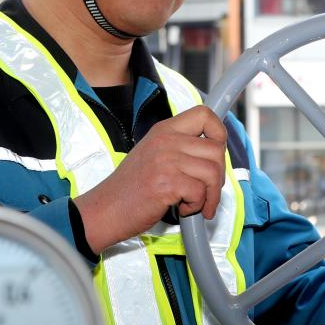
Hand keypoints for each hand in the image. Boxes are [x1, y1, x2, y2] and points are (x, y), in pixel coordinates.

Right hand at [73, 106, 226, 252]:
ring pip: (213, 172)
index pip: (205, 114)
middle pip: (216, 149)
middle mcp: (165, 140)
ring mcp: (166, 160)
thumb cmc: (129, 188)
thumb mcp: (153, 154)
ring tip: (194, 203)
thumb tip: (214, 155)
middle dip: (218, 176)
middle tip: (206, 191)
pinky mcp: (166, 183)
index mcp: (164, 130)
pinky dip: (196, 207)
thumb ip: (180, 148)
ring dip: (209, 195)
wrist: (105, 209)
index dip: (219, 134)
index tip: (217, 153)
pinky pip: (200, 193)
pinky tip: (181, 208)